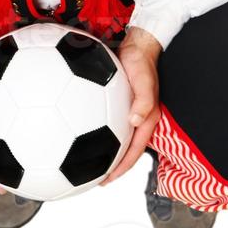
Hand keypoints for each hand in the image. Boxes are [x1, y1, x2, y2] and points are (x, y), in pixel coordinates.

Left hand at [98, 27, 161, 186]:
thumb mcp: (145, 82)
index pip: (134, 152)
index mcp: (146, 120)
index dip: (121, 169)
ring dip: (104, 153)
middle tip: (92, 179)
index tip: (106, 180)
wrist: (137, 47)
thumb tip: (134, 121)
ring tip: (87, 162)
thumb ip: (143, 101)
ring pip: (115, 140)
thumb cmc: (142, 63)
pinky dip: (96, 133)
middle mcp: (137, 120)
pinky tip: (81, 131)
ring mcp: (127, 113)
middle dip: (111, 167)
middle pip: (124, 151)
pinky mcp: (117, 105)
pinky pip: (107, 124)